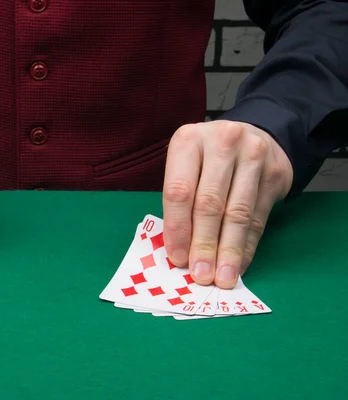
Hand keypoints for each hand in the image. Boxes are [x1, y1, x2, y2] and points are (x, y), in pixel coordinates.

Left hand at [162, 120, 292, 288]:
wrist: (253, 134)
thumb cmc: (208, 159)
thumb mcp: (186, 166)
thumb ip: (181, 202)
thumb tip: (180, 252)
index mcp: (188, 141)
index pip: (179, 191)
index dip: (178, 229)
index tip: (178, 258)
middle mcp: (221, 143)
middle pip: (209, 203)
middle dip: (204, 244)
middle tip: (201, 274)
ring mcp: (252, 155)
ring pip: (237, 213)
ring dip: (228, 250)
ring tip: (222, 277)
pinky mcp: (275, 172)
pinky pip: (258, 217)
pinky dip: (247, 245)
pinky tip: (239, 264)